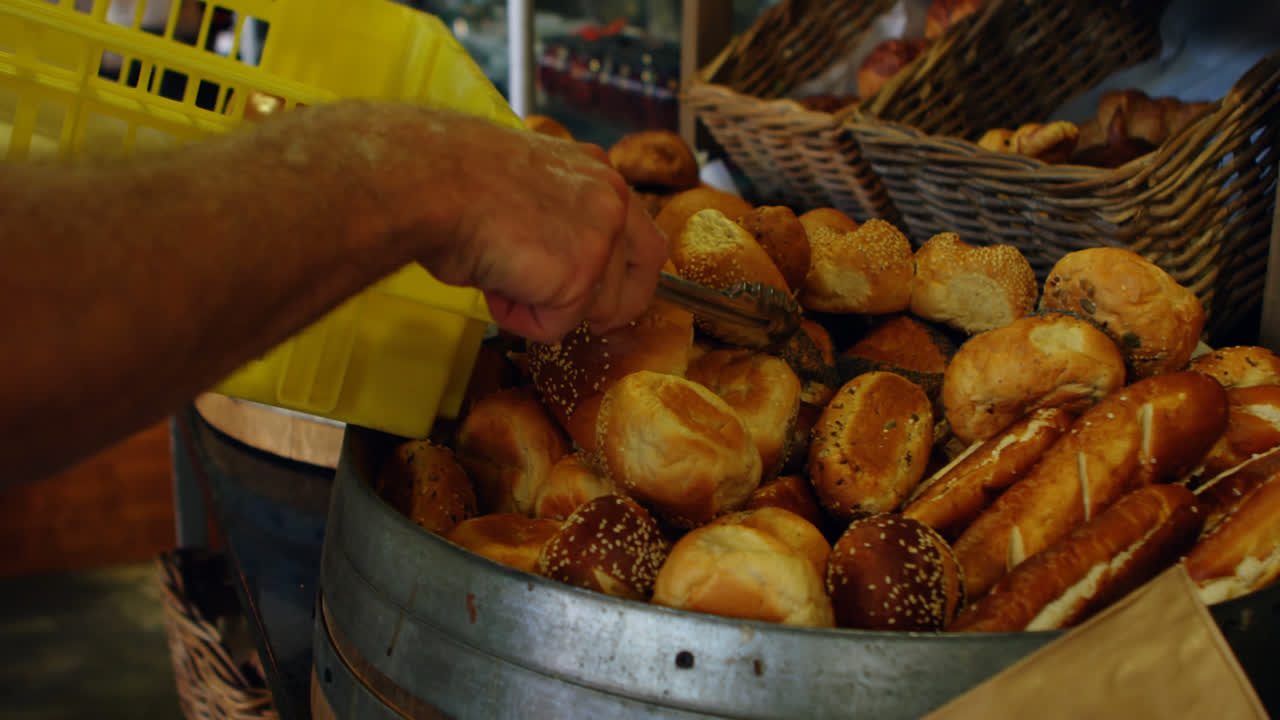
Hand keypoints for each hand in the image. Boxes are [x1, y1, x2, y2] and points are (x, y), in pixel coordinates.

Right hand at [296, 102, 668, 342]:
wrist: (429, 179)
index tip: (603, 296)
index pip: (638, 229)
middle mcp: (610, 196)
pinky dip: (520, 320)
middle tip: (562, 314)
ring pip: (595, 306)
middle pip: (645, 270)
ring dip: (543, 308)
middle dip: (611, 306)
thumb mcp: (521, 188)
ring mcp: (602, 236)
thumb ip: (553, 219)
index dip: (623, 271)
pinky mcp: (582, 276)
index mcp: (594, 169)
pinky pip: (557, 326)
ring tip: (498, 278)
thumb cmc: (451, 179)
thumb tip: (549, 264)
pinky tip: (493, 285)